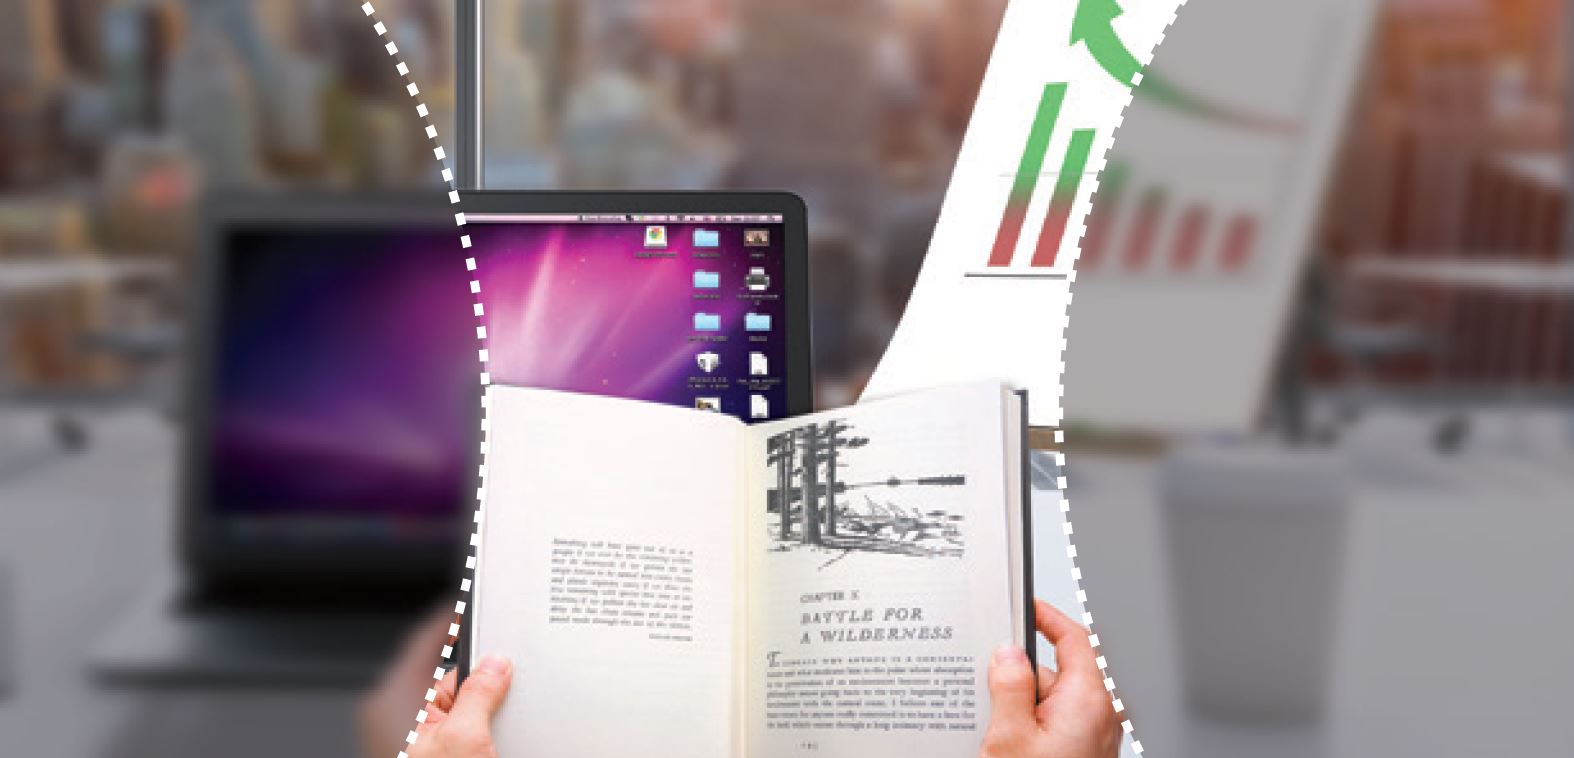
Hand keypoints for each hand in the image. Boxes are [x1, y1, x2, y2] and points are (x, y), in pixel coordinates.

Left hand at [359, 611, 513, 757]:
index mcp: (393, 700)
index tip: (470, 607)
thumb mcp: (466, 736)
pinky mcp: (419, 749)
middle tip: (499, 678)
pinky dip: (468, 722)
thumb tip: (494, 665)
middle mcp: (392, 714)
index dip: (450, 620)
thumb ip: (481, 692)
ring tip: (489, 723)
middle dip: (473, 674)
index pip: (424, 641)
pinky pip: (448, 722)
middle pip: (441, 672)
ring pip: (448, 700)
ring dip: (474, 704)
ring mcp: (404, 734)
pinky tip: (483, 737)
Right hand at [980, 599, 1121, 757]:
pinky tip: (1015, 742)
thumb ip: (1009, 688)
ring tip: (1003, 731)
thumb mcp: (1010, 737)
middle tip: (996, 689)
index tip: (1029, 607)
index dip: (1049, 617)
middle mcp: (1099, 714)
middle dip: (1025, 675)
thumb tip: (1007, 654)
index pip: (1075, 638)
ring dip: (1027, 704)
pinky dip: (1036, 721)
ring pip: (1056, 698)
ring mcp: (1094, 733)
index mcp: (1087, 700)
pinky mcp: (1085, 747)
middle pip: (1059, 670)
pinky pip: (1060, 719)